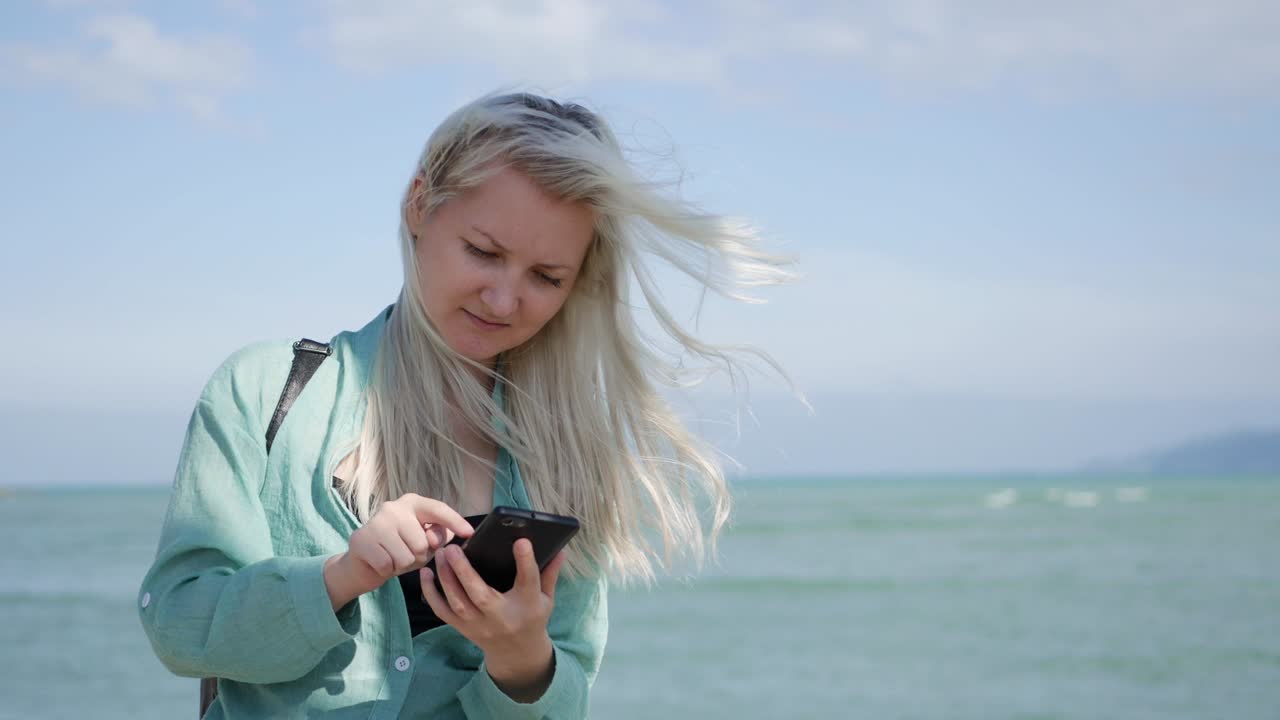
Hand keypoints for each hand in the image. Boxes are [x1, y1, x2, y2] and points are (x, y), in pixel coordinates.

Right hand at [324, 493, 473, 609]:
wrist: (362, 564)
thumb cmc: (398, 549)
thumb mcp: (423, 542)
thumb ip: (438, 537)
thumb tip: (444, 539)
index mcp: (412, 503)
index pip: (437, 510)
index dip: (455, 521)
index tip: (470, 532)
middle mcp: (393, 507)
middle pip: (422, 543)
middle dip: (417, 557)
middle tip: (405, 554)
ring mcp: (376, 522)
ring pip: (406, 557)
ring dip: (402, 566)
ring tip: (392, 558)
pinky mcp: (361, 540)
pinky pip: (388, 565)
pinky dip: (387, 571)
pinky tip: (380, 563)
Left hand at [420, 540, 565, 699]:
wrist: (516, 653)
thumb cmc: (532, 618)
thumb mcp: (546, 598)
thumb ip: (550, 574)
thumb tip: (560, 549)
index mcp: (526, 605)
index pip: (527, 581)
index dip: (525, 561)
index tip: (520, 541)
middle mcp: (500, 616)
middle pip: (480, 593)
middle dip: (464, 570)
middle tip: (454, 548)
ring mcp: (478, 624)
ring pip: (457, 601)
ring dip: (446, 577)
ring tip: (441, 554)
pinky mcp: (463, 628)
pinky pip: (442, 611)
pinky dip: (431, 594)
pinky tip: (426, 574)